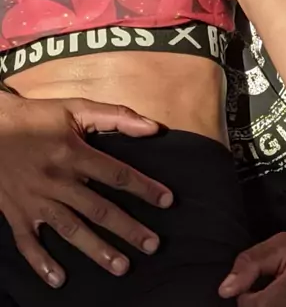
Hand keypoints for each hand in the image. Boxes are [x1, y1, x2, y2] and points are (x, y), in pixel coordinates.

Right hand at [0, 94, 172, 287]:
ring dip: (97, 250)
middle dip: (127, 229)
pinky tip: (59, 279)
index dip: (144, 188)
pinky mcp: (17, 213)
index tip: (167, 201)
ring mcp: (36, 200)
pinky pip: (28, 243)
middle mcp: (57, 180)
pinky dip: (42, 263)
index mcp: (74, 153)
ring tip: (122, 267)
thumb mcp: (76, 108)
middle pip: (98, 209)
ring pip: (70, 230)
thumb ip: (116, 116)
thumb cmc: (38, 116)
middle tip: (153, 245)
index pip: (117, 174)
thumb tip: (153, 128)